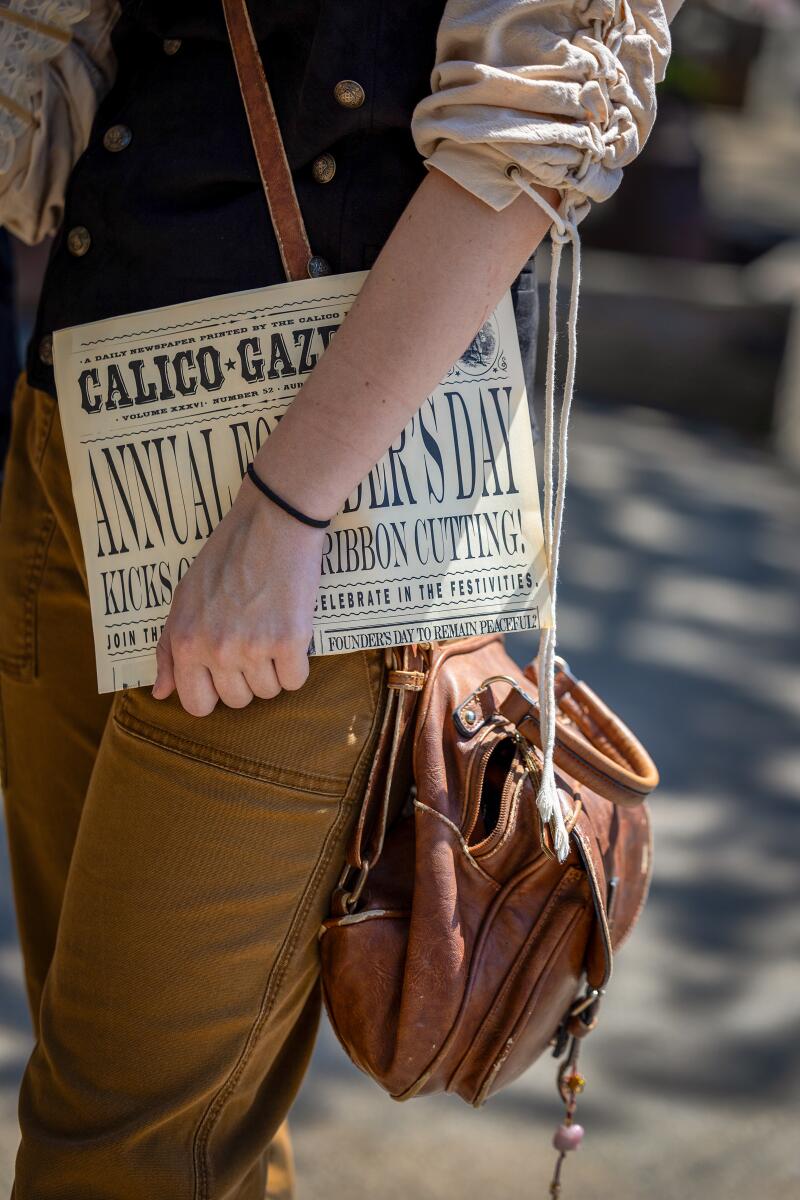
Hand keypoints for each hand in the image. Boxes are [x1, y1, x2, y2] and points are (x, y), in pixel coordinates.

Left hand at [152, 478, 324, 715]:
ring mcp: (254, 647)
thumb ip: (168, 648)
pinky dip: (296, 664)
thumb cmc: (226, 555)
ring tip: (270, 630)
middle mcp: (216, 650)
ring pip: (268, 692)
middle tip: (251, 640)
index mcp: (186, 641)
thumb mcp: (183, 597)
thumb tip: (160, 692)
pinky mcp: (290, 641)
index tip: (223, 673)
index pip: (196, 705)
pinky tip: (290, 633)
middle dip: (246, 678)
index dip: (213, 692)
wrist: (272, 522)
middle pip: (237, 701)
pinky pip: (295, 680)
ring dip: (273, 669)